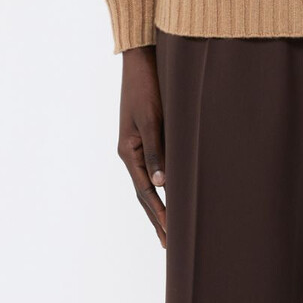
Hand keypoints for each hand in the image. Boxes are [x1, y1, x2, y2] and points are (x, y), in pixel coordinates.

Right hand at [117, 45, 166, 248]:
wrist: (141, 58)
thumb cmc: (147, 85)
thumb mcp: (151, 117)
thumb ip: (157, 149)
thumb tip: (163, 183)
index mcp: (129, 151)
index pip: (146, 192)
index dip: (158, 214)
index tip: (169, 236)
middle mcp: (131, 151)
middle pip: (145, 193)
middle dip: (157, 218)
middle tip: (168, 244)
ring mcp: (137, 143)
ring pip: (149, 181)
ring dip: (159, 203)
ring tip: (169, 226)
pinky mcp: (146, 133)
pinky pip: (155, 165)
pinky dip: (163, 182)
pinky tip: (172, 188)